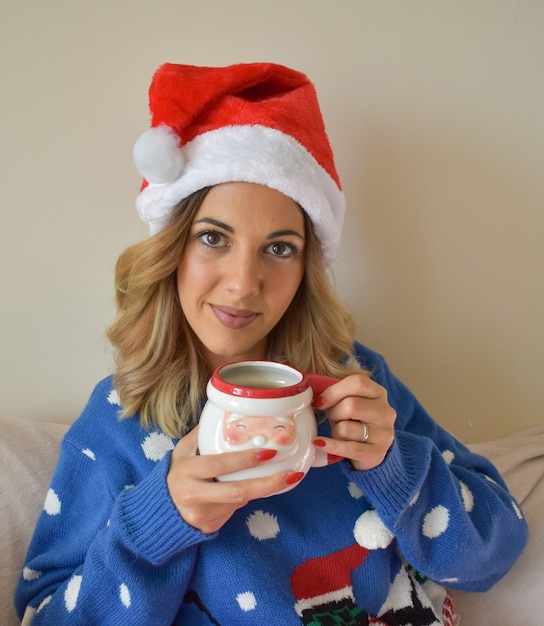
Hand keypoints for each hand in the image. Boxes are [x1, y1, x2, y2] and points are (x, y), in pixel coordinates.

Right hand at [167, 427, 301, 533]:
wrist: (161, 507)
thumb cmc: (178, 471)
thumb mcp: (184, 449)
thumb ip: (205, 433)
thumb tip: (229, 410)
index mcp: (186, 471)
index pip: (219, 465)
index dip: (245, 460)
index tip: (269, 453)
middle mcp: (192, 495)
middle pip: (237, 491)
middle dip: (267, 484)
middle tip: (291, 475)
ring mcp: (201, 515)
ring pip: (240, 502)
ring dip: (260, 489)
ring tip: (281, 477)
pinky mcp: (209, 527)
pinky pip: (235, 511)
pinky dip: (246, 499)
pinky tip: (251, 489)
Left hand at [313, 374, 395, 470]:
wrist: (369, 451)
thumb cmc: (354, 421)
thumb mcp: (348, 402)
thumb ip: (335, 393)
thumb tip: (311, 394)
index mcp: (379, 393)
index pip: (358, 382)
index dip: (334, 391)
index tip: (320, 401)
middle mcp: (386, 412)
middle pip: (351, 405)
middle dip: (333, 412)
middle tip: (332, 418)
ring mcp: (384, 434)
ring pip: (346, 428)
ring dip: (335, 431)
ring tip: (338, 433)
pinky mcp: (376, 454)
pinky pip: (348, 448)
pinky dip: (330, 445)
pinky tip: (319, 443)